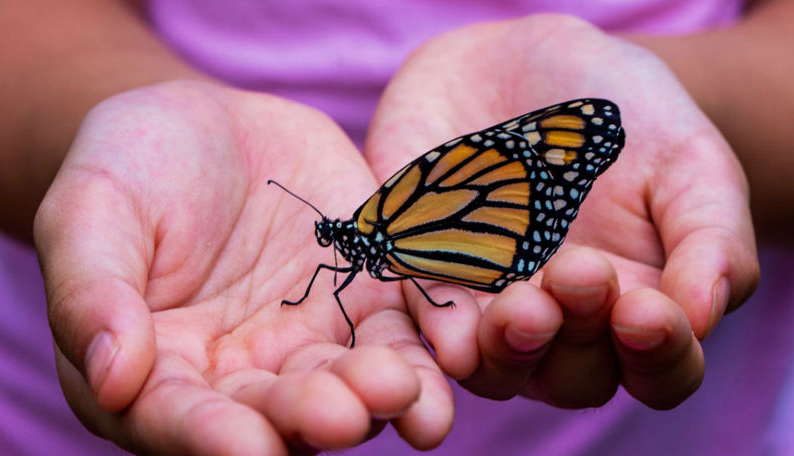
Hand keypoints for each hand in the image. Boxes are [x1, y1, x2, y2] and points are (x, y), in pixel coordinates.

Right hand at [35, 81, 451, 453]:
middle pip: (278, 414)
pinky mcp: (366, 299)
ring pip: (349, 384)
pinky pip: (401, 331)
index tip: (248, 448)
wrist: (206, 126)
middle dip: (311, 418)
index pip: (181, 421)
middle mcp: (242, 374)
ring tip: (403, 391)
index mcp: (161, 372)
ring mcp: (311, 340)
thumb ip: (93, 293)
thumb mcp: (90, 212)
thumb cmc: (129, 167)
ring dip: (379, 397)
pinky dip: (427, 348)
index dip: (212, 438)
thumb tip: (110, 378)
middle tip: (342, 414)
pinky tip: (451, 354)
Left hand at [365, 15, 758, 408]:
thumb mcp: (689, 162)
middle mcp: (562, 323)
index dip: (659, 355)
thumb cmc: (625, 117)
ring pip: (496, 368)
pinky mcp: (425, 277)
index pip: (658, 368)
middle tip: (578, 272)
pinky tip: (451, 330)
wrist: (527, 62)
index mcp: (636, 307)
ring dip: (508, 350)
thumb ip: (710, 238)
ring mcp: (490, 307)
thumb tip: (701, 315)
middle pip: (573, 378)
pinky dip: (438, 330)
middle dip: (577, 338)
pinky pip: (425, 321)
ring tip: (521, 307)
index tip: (647, 310)